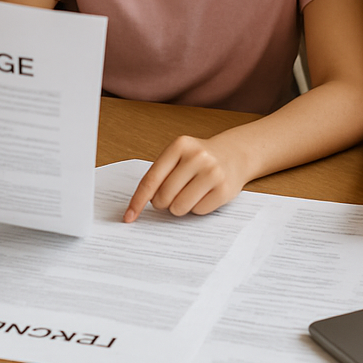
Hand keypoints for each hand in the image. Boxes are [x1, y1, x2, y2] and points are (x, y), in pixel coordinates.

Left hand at [123, 134, 249, 221]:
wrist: (234, 154)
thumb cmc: (199, 158)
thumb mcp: (178, 156)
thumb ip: (160, 174)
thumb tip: (140, 204)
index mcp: (180, 146)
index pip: (151, 179)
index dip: (138, 200)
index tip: (129, 216)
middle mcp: (197, 157)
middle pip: (164, 197)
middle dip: (163, 202)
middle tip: (173, 194)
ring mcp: (212, 173)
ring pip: (179, 207)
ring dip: (179, 206)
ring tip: (190, 192)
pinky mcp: (224, 190)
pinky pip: (198, 211)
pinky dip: (196, 208)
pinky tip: (204, 194)